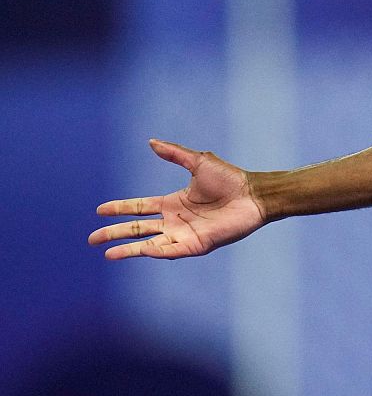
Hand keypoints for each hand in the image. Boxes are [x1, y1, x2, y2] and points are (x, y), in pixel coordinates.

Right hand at [89, 139, 266, 259]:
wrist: (254, 195)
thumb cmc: (231, 179)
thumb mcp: (198, 163)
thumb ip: (174, 154)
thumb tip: (151, 142)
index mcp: (172, 203)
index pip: (139, 208)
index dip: (119, 209)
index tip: (100, 210)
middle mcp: (175, 221)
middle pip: (138, 228)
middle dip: (115, 233)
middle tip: (92, 238)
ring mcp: (185, 234)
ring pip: (150, 244)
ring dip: (129, 249)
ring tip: (108, 253)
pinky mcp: (198, 245)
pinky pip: (172, 251)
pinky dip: (156, 252)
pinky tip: (142, 252)